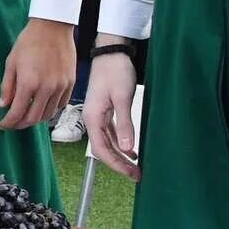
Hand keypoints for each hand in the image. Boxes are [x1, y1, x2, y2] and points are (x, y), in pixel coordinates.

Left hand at [0, 18, 74, 129]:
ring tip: (26, 115)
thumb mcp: (11, 62)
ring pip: (48, 114)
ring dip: (36, 118)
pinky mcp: (70, 83)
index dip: (9, 122)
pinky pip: (61, 105)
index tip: (3, 125)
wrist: (52, 27)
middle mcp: (46, 88)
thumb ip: (7, 86)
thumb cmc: (29, 42)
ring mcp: (60, 87)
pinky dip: (50, 109)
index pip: (17, 113)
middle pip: (33, 118)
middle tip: (13, 123)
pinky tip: (42, 105)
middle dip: (20, 124)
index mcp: (29, 83)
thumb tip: (3, 105)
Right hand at [83, 44, 140, 179]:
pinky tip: (131, 151)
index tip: (131, 173)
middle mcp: (92, 119)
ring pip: (106, 143)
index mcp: (92, 117)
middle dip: (118, 164)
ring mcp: (97, 116)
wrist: (111, 52)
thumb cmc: (115, 71)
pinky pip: (110, 134)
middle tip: (137, 175)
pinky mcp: (104, 111)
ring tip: (136, 167)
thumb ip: (124, 125)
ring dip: (120, 156)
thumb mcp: (122, 98)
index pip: (101, 149)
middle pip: (102, 149)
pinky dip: (120, 144)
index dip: (116, 164)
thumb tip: (126, 149)